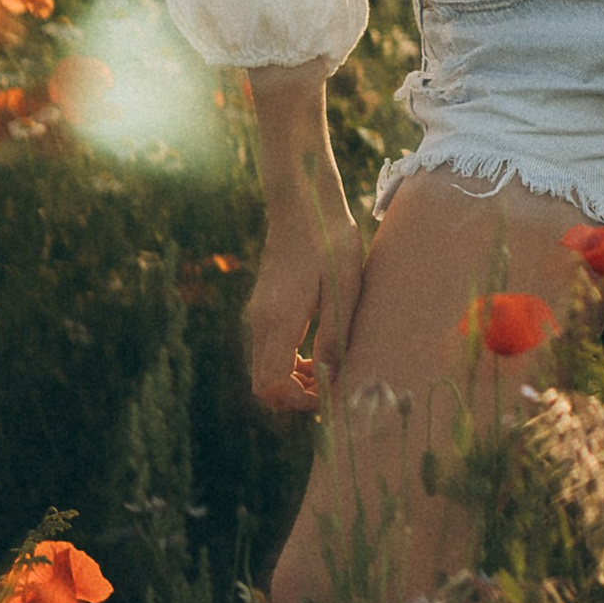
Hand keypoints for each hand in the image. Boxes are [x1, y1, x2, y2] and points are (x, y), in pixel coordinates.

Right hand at [243, 200, 366, 414]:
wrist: (304, 202)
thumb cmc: (330, 240)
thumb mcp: (343, 287)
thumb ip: (334, 333)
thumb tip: (329, 376)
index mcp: (279, 319)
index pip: (270, 384)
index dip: (296, 400)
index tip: (326, 393)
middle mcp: (262, 321)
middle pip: (263, 384)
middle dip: (294, 396)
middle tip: (330, 386)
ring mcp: (260, 313)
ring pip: (265, 369)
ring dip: (293, 381)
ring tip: (330, 369)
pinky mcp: (265, 306)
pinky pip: (270, 350)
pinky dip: (290, 363)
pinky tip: (318, 351)